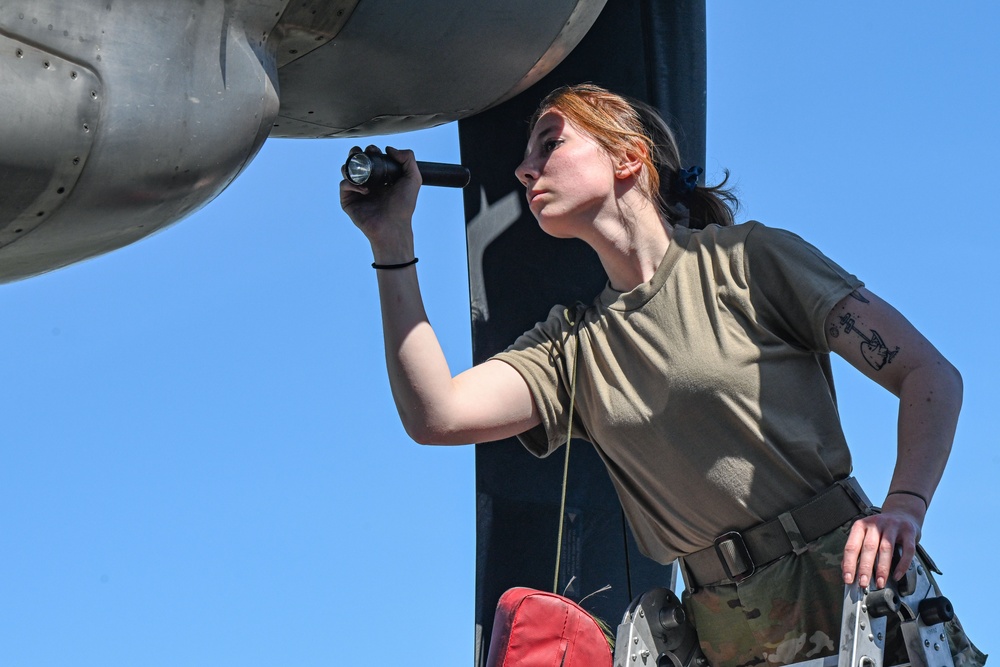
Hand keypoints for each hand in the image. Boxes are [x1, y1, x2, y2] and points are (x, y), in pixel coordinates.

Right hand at [340, 145, 422, 260]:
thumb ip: (407, 159)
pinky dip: (351, 183)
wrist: (392, 225)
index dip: (371, 151)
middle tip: (362, 153)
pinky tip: (364, 189)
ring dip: (350, 164)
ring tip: (359, 168)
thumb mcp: (413, 179)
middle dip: (356, 153)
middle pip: (356, 162)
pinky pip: (344, 185)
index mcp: (382, 178)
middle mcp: (368, 183)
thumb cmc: (404, 205)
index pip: (372, 159)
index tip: (375, 150)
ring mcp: (357, 192)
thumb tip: (389, 149)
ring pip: (346, 171)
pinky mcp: (348, 201)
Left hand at [841, 493, 924, 588]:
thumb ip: (858, 549)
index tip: (848, 578)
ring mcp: (893, 526)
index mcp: (862, 525)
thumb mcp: (867, 534)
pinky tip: (897, 575)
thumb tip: (847, 568)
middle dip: (865, 568)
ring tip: (879, 582)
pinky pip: (907, 550)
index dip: (849, 563)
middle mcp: (876, 524)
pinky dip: (902, 565)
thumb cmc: (882, 529)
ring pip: (886, 549)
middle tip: (863, 583)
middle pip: (868, 547)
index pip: (852, 546)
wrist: (903, 514)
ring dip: (882, 568)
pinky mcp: (909, 531)